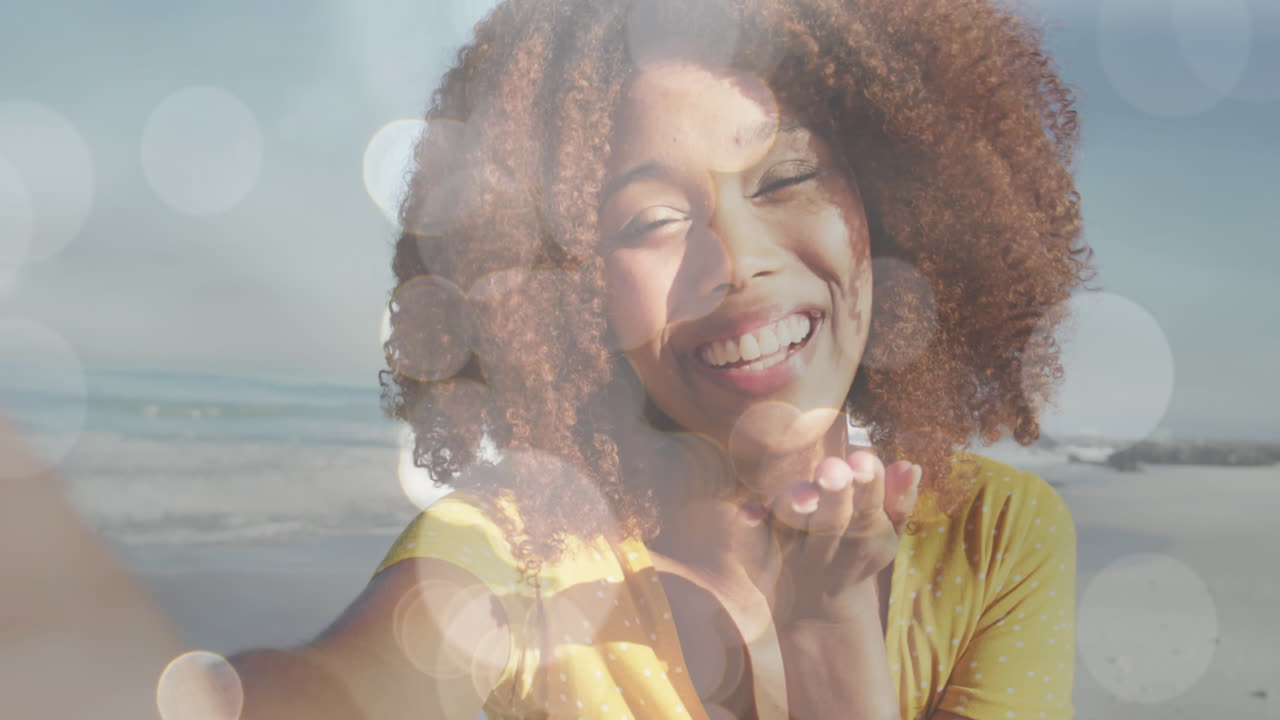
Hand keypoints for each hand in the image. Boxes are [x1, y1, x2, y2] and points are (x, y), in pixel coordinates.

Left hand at [745, 450, 920, 624]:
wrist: (819, 612)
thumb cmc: (858, 554)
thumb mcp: (886, 535)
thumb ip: (898, 501)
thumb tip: (909, 465)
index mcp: (864, 538)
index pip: (869, 510)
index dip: (868, 486)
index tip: (864, 460)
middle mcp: (826, 549)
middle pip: (831, 522)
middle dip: (834, 497)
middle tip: (833, 471)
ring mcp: (792, 554)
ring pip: (794, 529)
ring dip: (797, 509)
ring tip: (803, 491)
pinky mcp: (762, 555)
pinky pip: (754, 543)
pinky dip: (750, 527)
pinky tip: (745, 510)